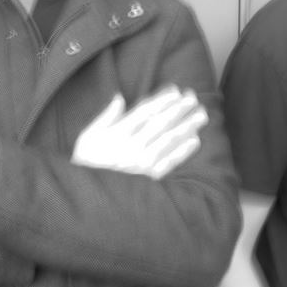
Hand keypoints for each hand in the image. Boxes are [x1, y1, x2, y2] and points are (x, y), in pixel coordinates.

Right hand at [72, 87, 207, 178]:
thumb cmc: (85, 161)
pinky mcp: (148, 178)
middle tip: (194, 99)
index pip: (144, 111)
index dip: (162, 100)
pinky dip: (183, 152)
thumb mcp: (88, 136)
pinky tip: (195, 141)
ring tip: (201, 116)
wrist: (85, 195)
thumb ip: (106, 117)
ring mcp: (141, 163)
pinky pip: (169, 163)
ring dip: (186, 126)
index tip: (176, 91)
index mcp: (117, 133)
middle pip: (160, 123)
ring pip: (168, 140)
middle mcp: (131, 146)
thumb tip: (119, 98)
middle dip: (179, 109)